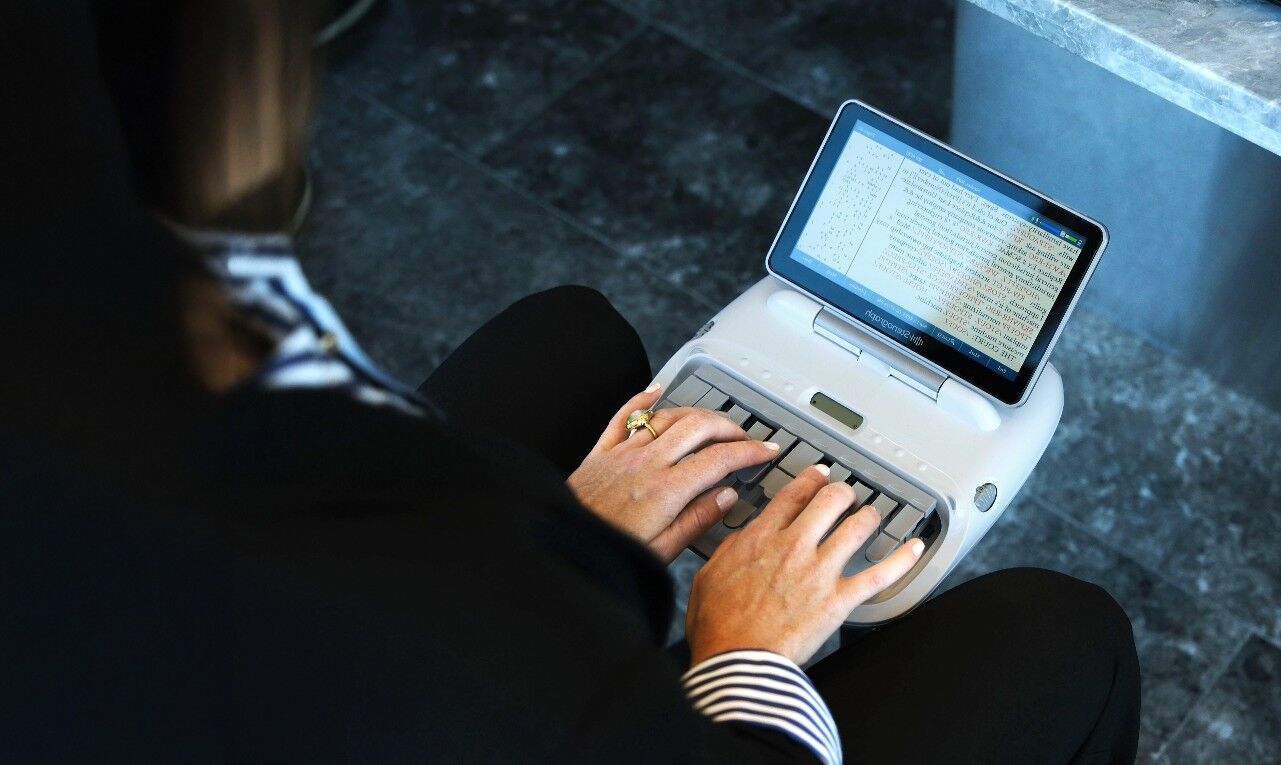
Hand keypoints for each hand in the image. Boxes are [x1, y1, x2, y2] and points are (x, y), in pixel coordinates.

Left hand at [567, 385, 780, 561]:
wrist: (563, 544)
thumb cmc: (608, 554)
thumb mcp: (661, 551)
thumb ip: (696, 520)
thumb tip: (726, 497)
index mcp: (665, 492)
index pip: (719, 460)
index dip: (749, 452)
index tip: (766, 451)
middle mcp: (645, 465)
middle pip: (698, 427)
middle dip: (729, 426)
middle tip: (746, 436)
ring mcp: (622, 454)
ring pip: (668, 417)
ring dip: (697, 413)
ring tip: (715, 421)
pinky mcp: (600, 453)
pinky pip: (624, 416)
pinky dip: (642, 400)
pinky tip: (655, 391)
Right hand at [685, 465, 923, 665]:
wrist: (738, 663)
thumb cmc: (719, 627)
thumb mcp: (709, 576)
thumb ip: (730, 549)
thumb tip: (743, 538)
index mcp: (761, 538)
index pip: (793, 495)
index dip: (810, 479)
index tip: (818, 476)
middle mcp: (794, 546)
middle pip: (830, 500)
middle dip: (842, 492)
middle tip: (846, 494)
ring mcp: (821, 571)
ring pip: (857, 527)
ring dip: (869, 516)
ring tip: (872, 515)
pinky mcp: (840, 599)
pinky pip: (880, 575)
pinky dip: (902, 559)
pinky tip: (915, 548)